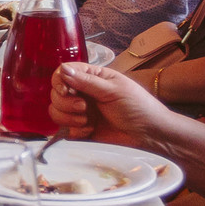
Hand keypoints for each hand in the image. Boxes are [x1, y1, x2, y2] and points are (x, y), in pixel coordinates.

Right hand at [52, 60, 172, 147]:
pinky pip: (64, 131)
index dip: (59, 82)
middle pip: (55, 94)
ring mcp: (81, 113)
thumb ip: (87, 81)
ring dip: (69, 118)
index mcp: (92, 77)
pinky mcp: (81, 131)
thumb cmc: (138, 106)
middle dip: (66, 103)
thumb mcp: (113, 89)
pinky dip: (75, 132)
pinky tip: (90, 131)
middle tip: (84, 108)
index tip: (66, 91)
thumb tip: (63, 70)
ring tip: (88, 121)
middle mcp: (83, 94)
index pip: (63, 73)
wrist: (149, 135)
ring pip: (56, 112)